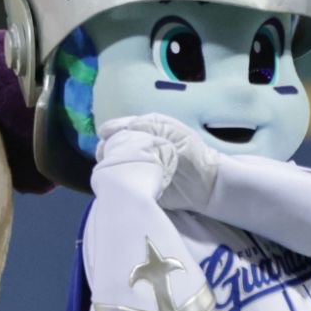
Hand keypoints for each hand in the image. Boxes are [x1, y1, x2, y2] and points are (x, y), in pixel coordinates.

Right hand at [95, 112, 220, 210]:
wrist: (205, 184)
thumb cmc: (193, 154)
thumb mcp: (173, 132)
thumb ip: (149, 125)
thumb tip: (122, 127)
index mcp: (145, 130)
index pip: (119, 127)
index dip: (111, 130)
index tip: (105, 135)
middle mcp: (137, 146)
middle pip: (111, 144)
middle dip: (107, 147)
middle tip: (107, 153)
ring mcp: (135, 165)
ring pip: (111, 162)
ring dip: (110, 163)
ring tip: (112, 166)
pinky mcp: (135, 183)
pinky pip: (118, 180)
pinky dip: (114, 179)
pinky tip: (115, 178)